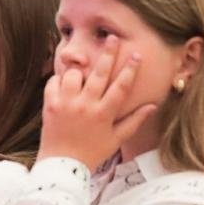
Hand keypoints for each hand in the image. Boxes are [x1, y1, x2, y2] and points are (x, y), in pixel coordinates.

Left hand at [38, 41, 158, 168]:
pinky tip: (64, 83)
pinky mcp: (50, 105)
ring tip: (82, 73)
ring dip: (79, 71)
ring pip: (74, 74)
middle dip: (108, 54)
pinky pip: (54, 82)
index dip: (130, 70)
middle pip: (99, 74)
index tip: (136, 55)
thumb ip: (134, 120)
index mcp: (104, 114)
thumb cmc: (92, 153)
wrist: (62, 166)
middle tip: (112, 38)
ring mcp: (66, 104)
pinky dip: (59, 79)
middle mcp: (86, 106)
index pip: (121, 87)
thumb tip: (153, 105)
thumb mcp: (116, 139)